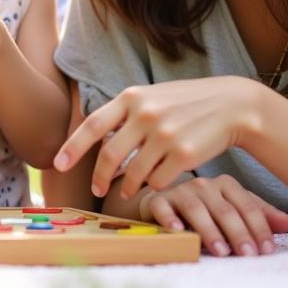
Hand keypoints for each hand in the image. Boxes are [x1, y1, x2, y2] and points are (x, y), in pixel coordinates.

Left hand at [52, 77, 261, 198]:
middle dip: (99, 176)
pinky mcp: (184, 154)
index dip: (73, 147)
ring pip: (134, 172)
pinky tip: (156, 180)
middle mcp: (145, 114)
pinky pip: (158, 180)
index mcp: (131, 97)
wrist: (231, 105)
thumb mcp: (151, 98)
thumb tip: (96, 141)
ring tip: (127, 190)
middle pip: (109, 154)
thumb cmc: (184, 103)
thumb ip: (124, 115)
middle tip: (95, 188)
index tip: (57, 165)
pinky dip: (154, 184)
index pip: (93, 125)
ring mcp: (165, 134)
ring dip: (127, 186)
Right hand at [139, 175, 287, 256]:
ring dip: (210, 231)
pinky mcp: (157, 199)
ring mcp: (179, 191)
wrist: (164, 200)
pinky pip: (163, 208)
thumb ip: (259, 215)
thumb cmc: (205, 208)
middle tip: (248, 255)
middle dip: (238, 233)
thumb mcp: (234, 208)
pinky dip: (171, 219)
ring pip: (197, 209)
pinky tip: (180, 231)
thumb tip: (287, 223)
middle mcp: (204, 184)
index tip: (266, 250)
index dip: (258, 228)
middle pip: (225, 209)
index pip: (247, 206)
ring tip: (220, 251)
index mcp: (226, 185)